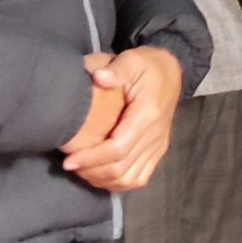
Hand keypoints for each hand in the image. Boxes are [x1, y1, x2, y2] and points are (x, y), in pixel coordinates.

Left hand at [64, 46, 183, 191]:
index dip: (92, 158)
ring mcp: (158, 147)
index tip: (69, 160)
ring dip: (103, 180)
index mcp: (147, 115)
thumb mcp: (132, 59)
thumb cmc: (148, 66)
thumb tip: (99, 77)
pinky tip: (101, 176)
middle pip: (121, 168)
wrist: (172, 72)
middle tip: (69, 165)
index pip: (118, 148)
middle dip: (92, 171)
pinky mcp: (158, 152)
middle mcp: (155, 136)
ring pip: (130, 178)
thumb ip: (117, 68)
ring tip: (82, 171)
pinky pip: (140, 178)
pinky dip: (119, 183)